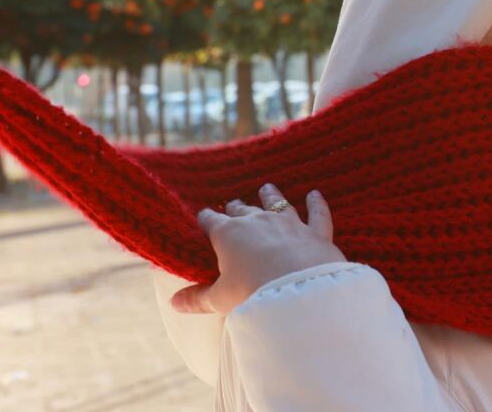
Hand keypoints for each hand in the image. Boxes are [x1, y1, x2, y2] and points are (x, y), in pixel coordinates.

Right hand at [170, 183, 346, 315]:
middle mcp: (258, 221)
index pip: (211, 221)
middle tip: (232, 205)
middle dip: (235, 207)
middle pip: (243, 210)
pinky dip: (317, 203)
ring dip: (271, 196)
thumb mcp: (220, 299)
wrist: (298, 290)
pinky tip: (315, 194)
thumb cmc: (252, 293)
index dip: (206, 218)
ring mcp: (288, 223)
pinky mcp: (315, 231)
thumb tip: (174, 303)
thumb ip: (198, 299)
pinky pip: (317, 213)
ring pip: (277, 203)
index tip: (202, 216)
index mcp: (229, 234)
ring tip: (266, 188)